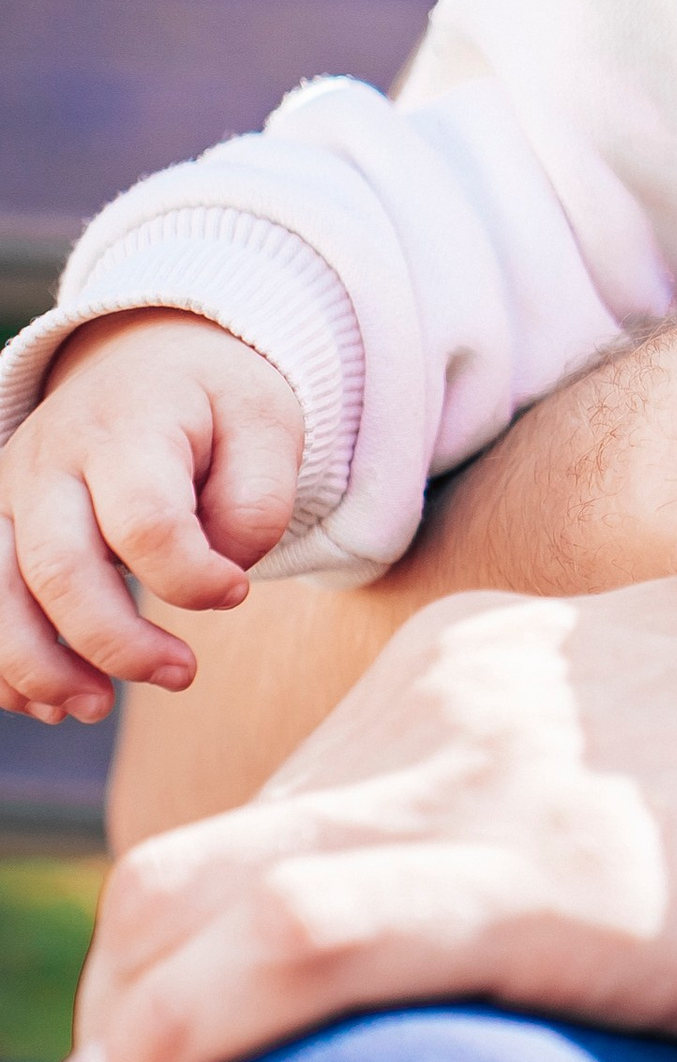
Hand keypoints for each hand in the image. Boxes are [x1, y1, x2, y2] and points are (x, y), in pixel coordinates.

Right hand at [0, 312, 303, 723]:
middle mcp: (52, 460)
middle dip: (117, 642)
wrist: (146, 355)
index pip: (145, 520)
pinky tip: (50, 700)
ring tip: (96, 706)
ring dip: (40, 667)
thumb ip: (257, 502)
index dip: (192, 576)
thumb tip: (219, 576)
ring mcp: (12, 495)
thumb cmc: (213, 401)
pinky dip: (3, 665)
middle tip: (182, 674)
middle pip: (60, 568)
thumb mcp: (266, 424)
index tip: (236, 592)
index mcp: (127, 426)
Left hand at [49, 579, 676, 1061]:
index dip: (211, 928)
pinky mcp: (541, 876)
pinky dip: (175, 1032)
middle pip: (220, 850)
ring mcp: (500, 777)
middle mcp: (481, 697)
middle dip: (147, 979)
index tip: (192, 1036)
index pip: (303, 800)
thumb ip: (673, 829)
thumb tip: (663, 928)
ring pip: (205, 894)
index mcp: (530, 669)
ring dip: (137, 1015)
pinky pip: (280, 946)